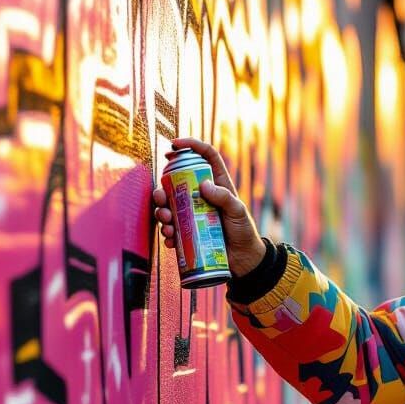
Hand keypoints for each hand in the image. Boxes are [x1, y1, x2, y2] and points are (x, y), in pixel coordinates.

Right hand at [152, 137, 265, 275]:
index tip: (174, 144)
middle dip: (161, 189)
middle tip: (160, 198)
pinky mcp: (188, 232)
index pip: (204, 156)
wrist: (244, 259)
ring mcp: (193, 214)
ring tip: (167, 223)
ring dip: (162, 213)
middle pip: (175, 184)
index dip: (190, 145)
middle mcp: (201, 196)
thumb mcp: (238, 211)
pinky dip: (167, 233)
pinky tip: (171, 239)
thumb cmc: (244, 231)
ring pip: (169, 208)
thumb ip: (224, 198)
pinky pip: (172, 229)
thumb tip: (203, 185)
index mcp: (216, 183)